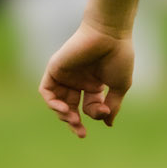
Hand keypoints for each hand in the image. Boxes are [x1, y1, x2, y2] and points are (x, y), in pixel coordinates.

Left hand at [39, 23, 133, 137]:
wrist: (110, 35)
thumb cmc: (118, 57)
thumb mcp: (119, 86)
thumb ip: (113, 106)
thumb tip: (109, 124)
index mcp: (94, 83)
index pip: (90, 107)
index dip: (96, 114)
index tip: (105, 111)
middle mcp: (79, 80)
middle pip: (71, 108)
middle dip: (75, 122)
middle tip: (81, 132)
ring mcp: (66, 75)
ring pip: (57, 102)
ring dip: (63, 114)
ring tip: (73, 119)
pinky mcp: (55, 69)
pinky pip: (47, 91)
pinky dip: (52, 103)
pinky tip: (63, 109)